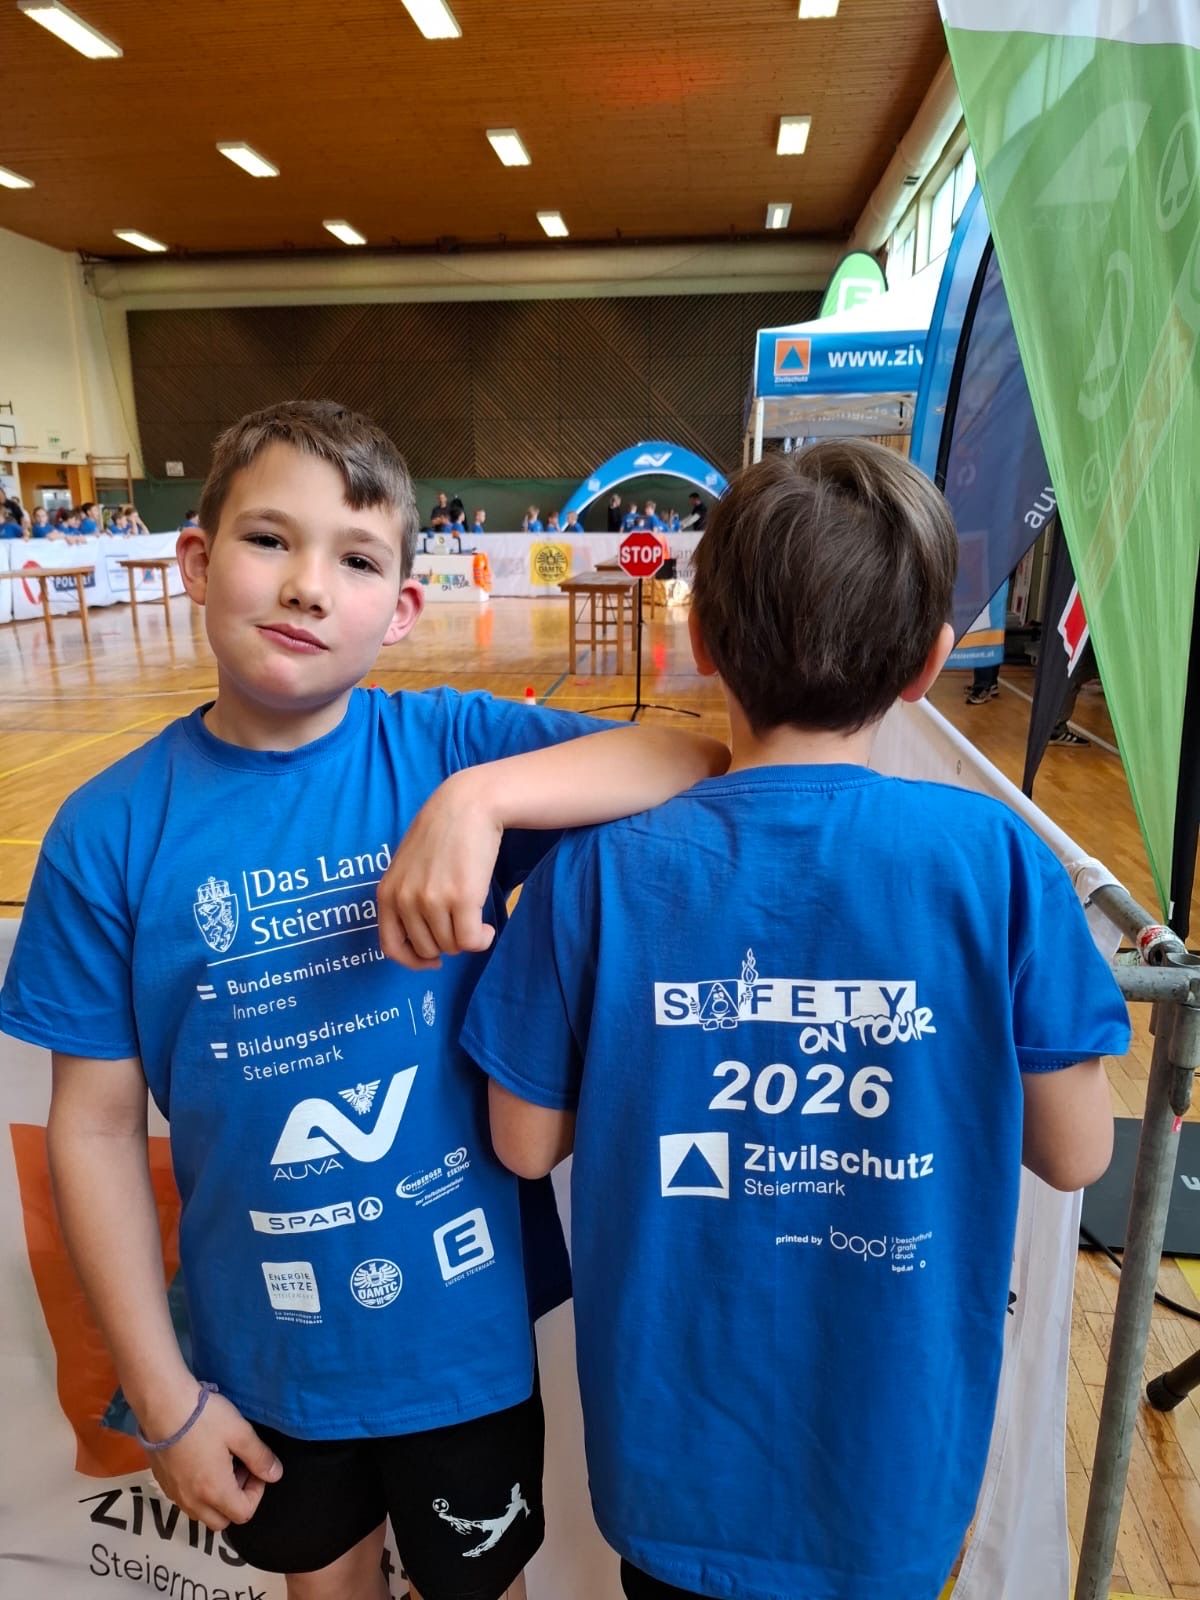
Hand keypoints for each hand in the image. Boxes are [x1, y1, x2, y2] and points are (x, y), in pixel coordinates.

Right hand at [146, 1391, 281, 1531]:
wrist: (163, 1406)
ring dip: (216, 1499)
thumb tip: (275, 1475)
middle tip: (238, 1469)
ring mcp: (174, 1494)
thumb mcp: (240, 1433)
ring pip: (201, 1514)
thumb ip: (260, 1457)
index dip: (256, 1492)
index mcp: (215, 1491)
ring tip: (220, 1464)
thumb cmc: (205, 1418)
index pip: (244, 1513)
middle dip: (236, 1501)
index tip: (255, 1467)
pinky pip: (185, 1502)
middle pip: (221, 1521)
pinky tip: (200, 1462)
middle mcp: (193, 1501)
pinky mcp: (162, 1484)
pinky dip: (198, 1493)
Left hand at [378, 769, 501, 968]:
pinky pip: (471, 941)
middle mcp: (405, 900)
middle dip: (447, 943)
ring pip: (452, 946)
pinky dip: (482, 939)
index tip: (433, 960)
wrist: (468, 805)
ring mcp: (432, 900)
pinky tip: (489, 926)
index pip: (391, 946)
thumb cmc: (442, 833)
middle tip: (461, 924)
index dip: (413, 961)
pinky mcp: (461, 898)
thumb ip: (407, 898)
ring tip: (476, 919)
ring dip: (468, 940)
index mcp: (387, 893)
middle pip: (428, 949)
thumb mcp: (408, 866)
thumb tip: (423, 942)